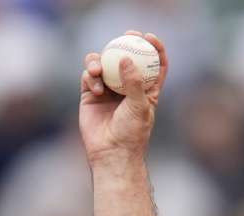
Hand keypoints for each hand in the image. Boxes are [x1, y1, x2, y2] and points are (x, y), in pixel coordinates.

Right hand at [79, 30, 168, 165]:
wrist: (111, 152)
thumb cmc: (132, 133)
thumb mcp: (139, 107)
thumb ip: (134, 83)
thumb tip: (127, 59)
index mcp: (147, 90)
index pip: (155, 65)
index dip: (154, 49)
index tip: (149, 37)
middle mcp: (127, 87)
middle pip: (127, 58)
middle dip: (126, 43)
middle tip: (125, 35)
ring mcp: (108, 89)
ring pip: (104, 63)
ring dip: (99, 60)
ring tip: (97, 68)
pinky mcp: (90, 94)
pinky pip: (89, 76)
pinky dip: (90, 76)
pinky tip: (95, 88)